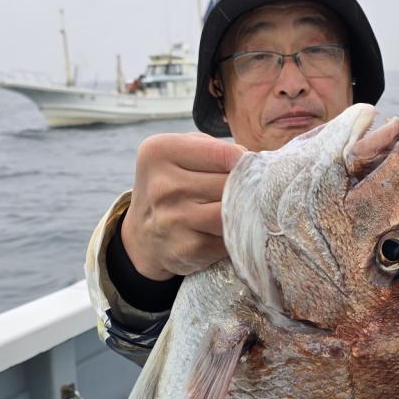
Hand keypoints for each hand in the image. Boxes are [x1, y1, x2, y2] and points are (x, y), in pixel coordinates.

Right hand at [120, 133, 245, 281]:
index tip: (244, 170)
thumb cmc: (173, 186)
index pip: (225, 154)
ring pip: (232, 212)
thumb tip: (255, 166)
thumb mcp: (182, 154)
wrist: (143, 236)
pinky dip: (233, 236)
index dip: (243, 163)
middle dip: (242, 189)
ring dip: (241, 213)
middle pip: (230, 184)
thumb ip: (216, 149)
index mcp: (160, 152)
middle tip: (240, 193)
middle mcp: (162, 185)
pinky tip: (221, 231)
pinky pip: (228, 238)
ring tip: (234, 210)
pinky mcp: (187, 248)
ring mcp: (173, 219)